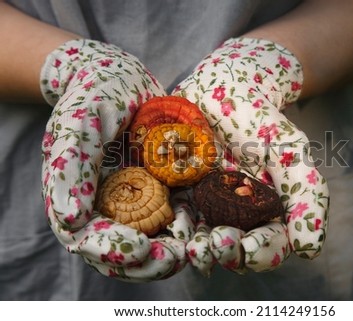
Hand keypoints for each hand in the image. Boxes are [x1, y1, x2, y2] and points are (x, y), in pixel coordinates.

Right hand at [41, 39, 187, 280]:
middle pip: (122, 254)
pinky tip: (200, 222)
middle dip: (149, 263)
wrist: (122, 77)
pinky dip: (185, 229)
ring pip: (149, 244)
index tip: (144, 250)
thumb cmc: (96, 94)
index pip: (90, 241)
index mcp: (78, 197)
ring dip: (171, 252)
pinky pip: (170, 221)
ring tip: (194, 244)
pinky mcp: (156, 193)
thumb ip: (71, 171)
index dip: (115, 251)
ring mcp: (132, 202)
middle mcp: (104, 207)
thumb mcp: (80, 124)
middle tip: (178, 257)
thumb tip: (69, 222)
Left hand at [173, 37, 329, 272]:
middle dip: (224, 254)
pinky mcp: (177, 194)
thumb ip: (306, 193)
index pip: (268, 245)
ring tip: (193, 246)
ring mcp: (204, 206)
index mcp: (266, 210)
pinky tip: (170, 227)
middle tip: (213, 245)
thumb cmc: (258, 117)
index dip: (261, 253)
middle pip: (232, 250)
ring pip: (202, 241)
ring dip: (197, 250)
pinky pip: (173, 219)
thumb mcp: (287, 150)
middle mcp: (236, 214)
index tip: (250, 246)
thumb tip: (310, 252)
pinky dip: (173, 229)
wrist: (220, 87)